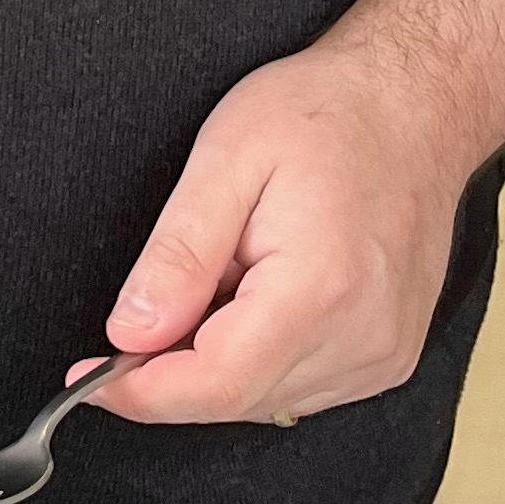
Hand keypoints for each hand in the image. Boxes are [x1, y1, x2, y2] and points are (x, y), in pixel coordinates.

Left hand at [87, 0, 504, 428]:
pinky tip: (263, 296)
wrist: (417, 103)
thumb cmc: (326, 115)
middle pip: (236, 399)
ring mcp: (384, 354)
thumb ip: (176, 256)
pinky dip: (260, 358)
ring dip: (220, 359)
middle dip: (173, 369)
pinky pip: (302, 386)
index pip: (214, 385)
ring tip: (231, 272)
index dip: (141, 392)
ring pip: (266, 400)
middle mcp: (363, 338)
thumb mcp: (225, 160)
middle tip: (156, 298)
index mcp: (319, 291)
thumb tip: (129, 333)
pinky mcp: (389, 356)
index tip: (87, 377)